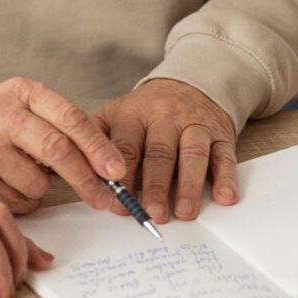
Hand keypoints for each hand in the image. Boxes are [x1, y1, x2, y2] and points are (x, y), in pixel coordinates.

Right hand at [0, 78, 125, 213]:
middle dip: (86, 180)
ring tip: (19, 174)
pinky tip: (2, 183)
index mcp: (21, 92)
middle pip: (57, 150)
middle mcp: (1, 115)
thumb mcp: (18, 105)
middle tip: (103, 198)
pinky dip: (19, 201)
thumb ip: (57, 125)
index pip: (70, 118)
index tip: (117, 171)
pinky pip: (16, 202)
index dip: (98, 148)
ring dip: (40, 190)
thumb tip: (106, 165)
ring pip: (38, 184)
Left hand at [94, 78, 237, 223]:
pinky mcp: (220, 133)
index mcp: (132, 114)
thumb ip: (95, 140)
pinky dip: (226, 178)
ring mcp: (194, 124)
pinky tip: (224, 197)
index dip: (122, 178)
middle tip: (152, 213)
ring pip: (192, 155)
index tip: (118, 204)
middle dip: (155, 186)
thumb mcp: (115, 114)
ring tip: (184, 213)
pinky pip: (224, 156)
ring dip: (189, 186)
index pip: (125, 148)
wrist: (188, 83)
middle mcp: (164, 117)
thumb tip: (71, 171)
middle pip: (159, 153)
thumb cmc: (145, 110)